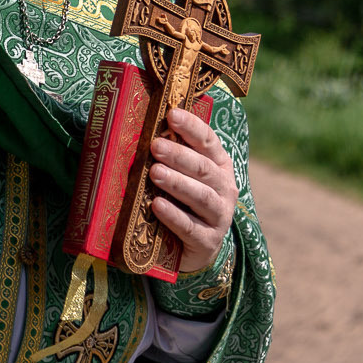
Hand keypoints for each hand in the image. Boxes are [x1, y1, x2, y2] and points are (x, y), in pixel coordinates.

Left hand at [149, 107, 237, 272]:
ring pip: (200, 196)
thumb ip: (170, 157)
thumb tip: (137, 131)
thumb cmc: (184, 203)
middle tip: (155, 145)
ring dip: (177, 183)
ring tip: (154, 172)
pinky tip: (156, 206)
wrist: (196, 248)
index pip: (209, 141)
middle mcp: (225, 188)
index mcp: (219, 166)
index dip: (191, 127)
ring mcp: (219, 216)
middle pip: (203, 168)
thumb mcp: (182, 176)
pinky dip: (173, 216)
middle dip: (178, 155)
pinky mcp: (208, 241)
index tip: (171, 114)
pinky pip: (190, 227)